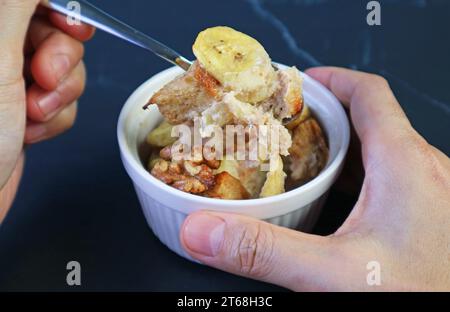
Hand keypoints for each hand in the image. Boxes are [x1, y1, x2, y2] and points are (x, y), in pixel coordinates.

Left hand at [0, 0, 93, 219]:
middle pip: (52, 30)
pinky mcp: (20, 107)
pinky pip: (61, 99)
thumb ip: (17, 5)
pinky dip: (55, 117)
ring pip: (63, 67)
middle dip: (61, 59)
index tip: (72, 23)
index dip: (59, 8)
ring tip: (32, 114)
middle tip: (43, 78)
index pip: (28, 1)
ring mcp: (6, 80)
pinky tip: (30, 132)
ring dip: (60, 95)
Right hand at [180, 67, 449, 290]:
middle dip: (323, 119)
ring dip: (340, 150)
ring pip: (379, 152)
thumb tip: (204, 230)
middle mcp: (422, 170)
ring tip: (302, 161)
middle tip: (284, 128)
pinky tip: (339, 203)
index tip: (296, 83)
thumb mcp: (334, 272)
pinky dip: (358, 179)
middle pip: (368, 120)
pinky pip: (390, 180)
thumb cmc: (425, 294)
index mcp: (403, 162)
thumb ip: (265, 249)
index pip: (368, 93)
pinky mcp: (429, 217)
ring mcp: (429, 194)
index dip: (330, 79)